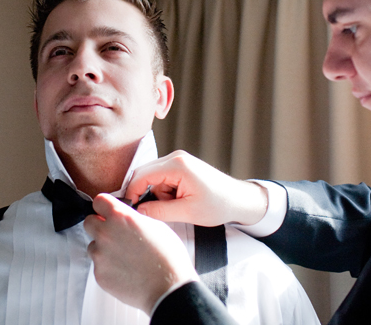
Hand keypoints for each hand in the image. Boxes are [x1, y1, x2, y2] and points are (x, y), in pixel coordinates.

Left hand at [84, 193, 197, 314]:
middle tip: (113, 234)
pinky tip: (124, 270)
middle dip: (99, 226)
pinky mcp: (99, 273)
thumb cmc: (168, 258)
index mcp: (121, 217)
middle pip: (89, 222)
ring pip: (93, 245)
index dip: (104, 206)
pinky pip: (98, 265)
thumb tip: (125, 218)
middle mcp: (106, 233)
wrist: (168, 288)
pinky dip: (108, 267)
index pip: (99, 201)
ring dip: (103, 249)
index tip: (107, 211)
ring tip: (124, 257)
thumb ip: (134, 218)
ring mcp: (100, 254)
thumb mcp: (156, 226)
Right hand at [125, 150, 267, 226]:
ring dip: (158, 195)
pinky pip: (161, 179)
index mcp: (177, 165)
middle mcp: (175, 158)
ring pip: (152, 178)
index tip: (131, 210)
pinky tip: (179, 200)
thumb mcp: (187, 212)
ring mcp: (178, 160)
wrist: (238, 199)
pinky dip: (165, 192)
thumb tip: (138, 211)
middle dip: (147, 195)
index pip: (141, 176)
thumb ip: (159, 211)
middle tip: (156, 212)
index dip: (132, 193)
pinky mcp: (180, 166)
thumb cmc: (218, 205)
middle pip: (144, 175)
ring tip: (177, 206)